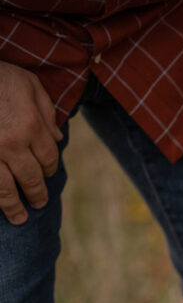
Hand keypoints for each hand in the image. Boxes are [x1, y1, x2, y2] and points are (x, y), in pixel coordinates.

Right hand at [0, 61, 61, 223]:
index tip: (48, 174)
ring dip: (13, 206)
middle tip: (39, 204)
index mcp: (31, 126)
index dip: (50, 169)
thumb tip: (57, 137)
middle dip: (37, 193)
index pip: (48, 158)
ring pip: (4, 187)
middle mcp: (12, 143)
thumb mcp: (28, 83)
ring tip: (20, 218)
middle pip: (31, 178)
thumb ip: (46, 111)